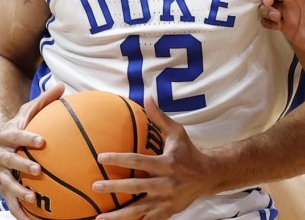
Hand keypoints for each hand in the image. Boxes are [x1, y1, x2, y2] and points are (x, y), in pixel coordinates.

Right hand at [0, 84, 63, 219]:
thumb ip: (44, 100)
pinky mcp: (2, 184)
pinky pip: (8, 199)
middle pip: (8, 160)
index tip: (42, 140)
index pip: (16, 135)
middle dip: (21, 166)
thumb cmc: (19, 124)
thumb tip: (62, 85)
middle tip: (38, 171)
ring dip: (17, 192)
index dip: (27, 137)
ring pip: (5, 183)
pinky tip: (30, 219)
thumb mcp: (29, 110)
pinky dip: (17, 209)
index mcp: (6, 135)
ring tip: (33, 199)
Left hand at [93, 98, 210, 219]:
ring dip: (119, 215)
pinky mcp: (168, 212)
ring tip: (100, 217)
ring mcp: (167, 201)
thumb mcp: (177, 133)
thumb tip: (146, 96)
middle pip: (136, 187)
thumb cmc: (189, 152)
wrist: (209, 176)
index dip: (119, 159)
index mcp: (167, 163)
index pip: (139, 161)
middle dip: (114, 187)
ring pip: (140, 210)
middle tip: (95, 186)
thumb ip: (159, 117)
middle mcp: (167, 184)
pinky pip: (149, 219)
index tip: (101, 158)